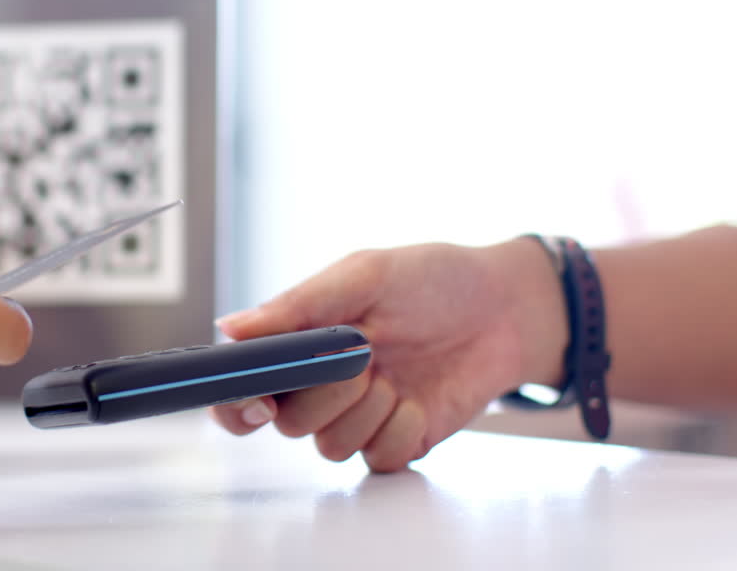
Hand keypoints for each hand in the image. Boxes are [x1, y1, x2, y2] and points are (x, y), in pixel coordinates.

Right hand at [210, 239, 565, 471]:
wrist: (506, 309)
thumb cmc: (432, 280)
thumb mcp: (364, 276)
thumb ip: (297, 307)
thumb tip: (230, 328)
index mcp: (297, 342)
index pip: (241, 386)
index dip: (236, 401)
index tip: (260, 398)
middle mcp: (319, 384)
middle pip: (287, 422)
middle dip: (325, 393)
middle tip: (362, 357)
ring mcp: (358, 416)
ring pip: (330, 447)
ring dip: (367, 411)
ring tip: (396, 374)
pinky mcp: (396, 440)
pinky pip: (378, 459)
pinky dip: (401, 430)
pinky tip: (418, 398)